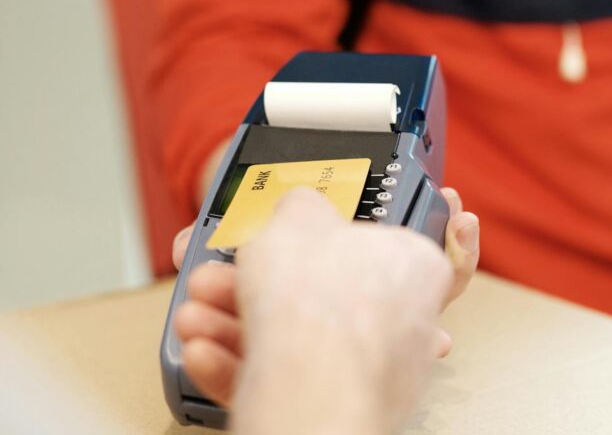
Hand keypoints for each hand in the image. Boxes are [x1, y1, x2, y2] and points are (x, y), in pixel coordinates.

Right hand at [171, 187, 479, 405]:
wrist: (308, 391)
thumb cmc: (322, 305)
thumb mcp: (298, 214)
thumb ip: (300, 206)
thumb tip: (297, 206)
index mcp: (413, 265)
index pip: (378, 241)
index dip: (328, 234)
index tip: (291, 234)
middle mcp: (399, 322)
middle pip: (317, 291)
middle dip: (254, 281)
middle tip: (220, 274)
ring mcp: (367, 370)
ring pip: (288, 336)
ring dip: (231, 321)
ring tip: (198, 313)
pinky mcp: (331, 405)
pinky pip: (277, 376)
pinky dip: (236, 363)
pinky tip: (204, 350)